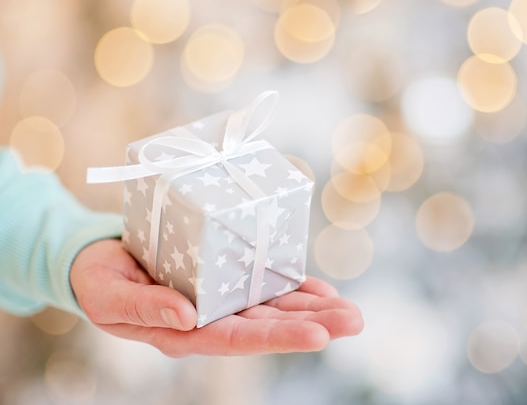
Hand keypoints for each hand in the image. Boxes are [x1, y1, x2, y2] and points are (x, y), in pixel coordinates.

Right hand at [70, 239, 363, 356]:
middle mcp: (210, 319)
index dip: (277, 338)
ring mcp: (220, 300)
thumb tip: (187, 318)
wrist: (98, 261)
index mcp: (184, 333)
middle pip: (267, 326)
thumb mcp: (110, 297)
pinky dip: (292, 286)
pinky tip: (320, 290)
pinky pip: (263, 284)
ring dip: (313, 308)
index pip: (237, 340)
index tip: (318, 335)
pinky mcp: (224, 278)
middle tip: (353, 321)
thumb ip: (146, 309)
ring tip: (351, 312)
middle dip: (312, 324)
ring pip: (273, 307)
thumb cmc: (99, 283)